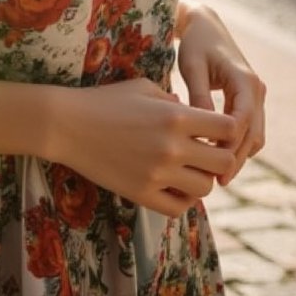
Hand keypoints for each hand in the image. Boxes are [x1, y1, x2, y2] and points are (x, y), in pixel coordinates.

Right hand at [53, 77, 238, 216]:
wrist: (68, 124)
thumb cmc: (105, 99)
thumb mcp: (143, 87)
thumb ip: (173, 99)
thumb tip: (193, 112)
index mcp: (176, 115)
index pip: (228, 128)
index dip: (226, 129)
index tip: (214, 129)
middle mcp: (172, 146)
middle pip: (224, 162)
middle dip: (220, 156)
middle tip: (205, 153)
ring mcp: (158, 173)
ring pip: (206, 188)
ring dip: (202, 179)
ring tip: (187, 170)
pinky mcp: (142, 194)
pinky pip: (179, 208)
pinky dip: (184, 200)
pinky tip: (174, 187)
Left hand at [177, 3, 265, 184]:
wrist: (205, 25)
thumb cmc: (195, 44)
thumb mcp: (193, 67)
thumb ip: (199, 96)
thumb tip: (203, 132)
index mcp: (245, 80)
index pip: (243, 121)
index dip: (231, 147)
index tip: (216, 167)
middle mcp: (256, 89)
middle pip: (253, 133)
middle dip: (238, 158)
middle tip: (219, 180)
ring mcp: (256, 95)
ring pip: (255, 134)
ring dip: (240, 154)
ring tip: (219, 175)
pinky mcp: (249, 100)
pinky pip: (250, 129)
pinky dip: (240, 145)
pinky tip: (220, 158)